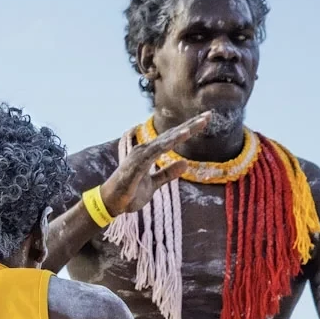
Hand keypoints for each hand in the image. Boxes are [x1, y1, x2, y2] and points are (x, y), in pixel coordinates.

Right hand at [97, 113, 213, 218]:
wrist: (111, 203)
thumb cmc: (129, 193)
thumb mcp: (153, 184)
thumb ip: (168, 173)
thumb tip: (185, 163)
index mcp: (149, 153)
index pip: (172, 138)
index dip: (189, 129)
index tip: (204, 120)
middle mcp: (145, 150)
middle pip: (172, 134)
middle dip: (191, 125)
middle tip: (208, 115)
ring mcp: (141, 155)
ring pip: (166, 140)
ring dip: (183, 131)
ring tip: (199, 122)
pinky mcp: (138, 163)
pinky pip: (157, 151)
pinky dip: (170, 142)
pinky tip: (182, 136)